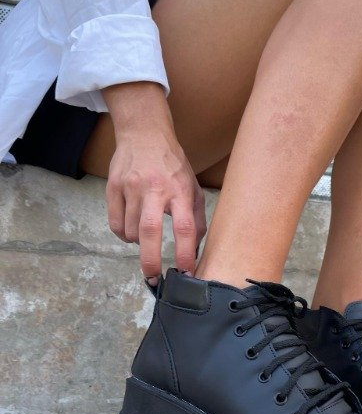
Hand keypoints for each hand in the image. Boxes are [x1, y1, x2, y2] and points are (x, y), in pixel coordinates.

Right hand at [102, 82, 205, 281]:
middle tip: (153, 279)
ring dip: (138, 243)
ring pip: (130, 231)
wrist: (144, 134)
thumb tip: (196, 252)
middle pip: (150, 232)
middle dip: (150, 261)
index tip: (186, 273)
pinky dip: (123, 233)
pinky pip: (115, 224)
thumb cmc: (172, 166)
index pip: (185, 227)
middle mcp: (154, 188)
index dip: (185, 254)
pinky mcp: (113, 187)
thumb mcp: (192, 188)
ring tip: (145, 234)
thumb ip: (196, 219)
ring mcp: (130, 187)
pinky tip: (131, 227)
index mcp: (179, 190)